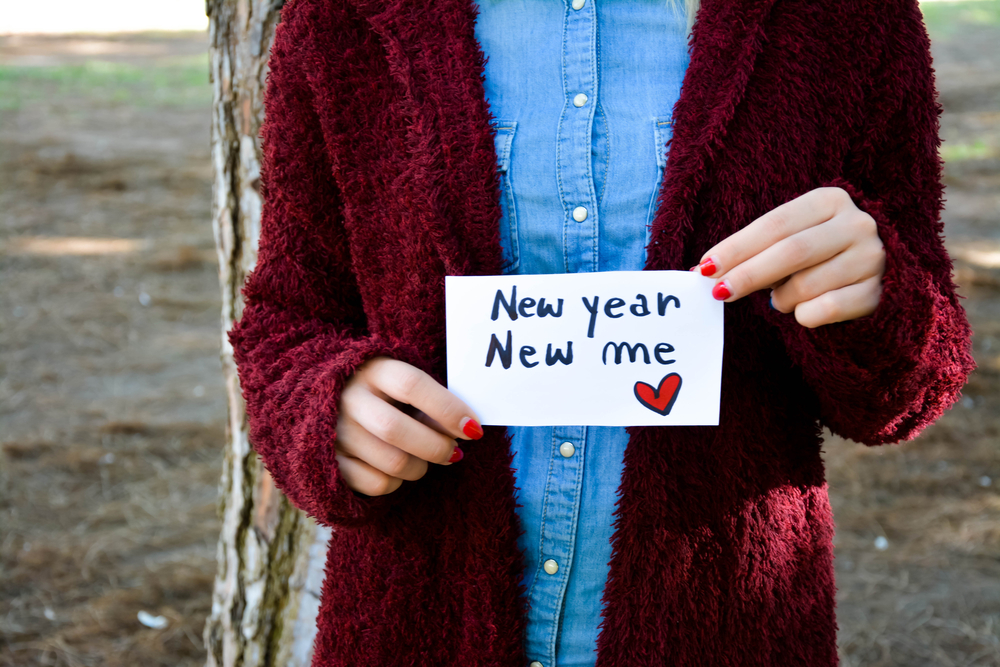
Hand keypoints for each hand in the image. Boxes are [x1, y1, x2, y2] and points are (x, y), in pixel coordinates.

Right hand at [335, 356, 483, 495]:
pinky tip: (397, 469)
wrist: (335, 402)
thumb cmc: (389, 394)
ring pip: (392, 462)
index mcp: (375, 370)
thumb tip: (469, 427)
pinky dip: (397, 482)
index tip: (473, 428)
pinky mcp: (332, 461)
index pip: (412, 385)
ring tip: (424, 459)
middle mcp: (350, 398)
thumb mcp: (407, 383)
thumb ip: (434, 399)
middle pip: (395, 430)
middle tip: (454, 452)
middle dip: (436, 447)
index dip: (447, 409)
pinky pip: (377, 483)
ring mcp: (336, 431)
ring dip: (421, 467)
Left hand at [692, 187, 885, 327]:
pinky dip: (803, 315)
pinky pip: (825, 309)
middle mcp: (856, 223)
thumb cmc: (816, 255)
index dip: (737, 247)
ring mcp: (871, 257)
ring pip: (806, 285)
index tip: (705, 267)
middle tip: (718, 292)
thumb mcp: (790, 240)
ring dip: (779, 299)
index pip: (774, 224)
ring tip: (779, 299)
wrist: (873, 275)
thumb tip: (701, 270)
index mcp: (829, 200)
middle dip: (749, 274)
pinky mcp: (877, 292)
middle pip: (791, 251)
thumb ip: (753, 250)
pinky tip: (803, 310)